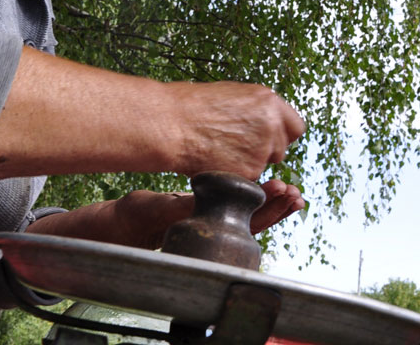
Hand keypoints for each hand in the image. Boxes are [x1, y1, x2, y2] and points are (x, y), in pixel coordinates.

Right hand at [27, 181, 305, 249]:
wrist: (124, 224)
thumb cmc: (137, 216)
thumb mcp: (154, 206)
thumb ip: (175, 205)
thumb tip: (191, 201)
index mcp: (206, 230)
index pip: (245, 223)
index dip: (267, 209)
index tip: (282, 191)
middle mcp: (215, 232)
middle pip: (256, 222)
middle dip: (278, 206)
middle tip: (295, 192)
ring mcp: (216, 225)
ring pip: (253, 217)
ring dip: (273, 203)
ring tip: (292, 192)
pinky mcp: (213, 215)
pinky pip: (242, 209)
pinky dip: (259, 198)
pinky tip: (273, 187)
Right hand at [164, 81, 305, 179]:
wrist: (171, 124)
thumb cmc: (194, 106)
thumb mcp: (235, 96)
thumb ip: (259, 111)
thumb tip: (271, 122)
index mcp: (271, 102)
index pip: (296, 127)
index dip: (282, 135)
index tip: (270, 139)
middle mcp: (273, 126)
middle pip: (282, 149)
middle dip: (266, 151)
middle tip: (239, 147)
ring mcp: (262, 150)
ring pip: (264, 165)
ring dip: (249, 163)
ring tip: (221, 150)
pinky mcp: (249, 172)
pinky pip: (248, 178)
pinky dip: (235, 174)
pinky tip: (215, 161)